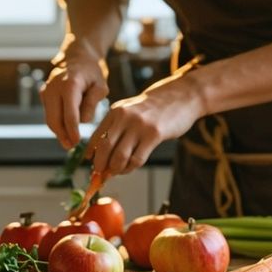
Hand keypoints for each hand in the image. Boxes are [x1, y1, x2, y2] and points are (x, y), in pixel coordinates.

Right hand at [40, 52, 107, 149]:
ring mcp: (47, 90)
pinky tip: (65, 131)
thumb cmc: (92, 72)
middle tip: (71, 146)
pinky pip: (48, 113)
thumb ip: (92, 103)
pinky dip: (56, 123)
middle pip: (54, 118)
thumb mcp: (100, 86)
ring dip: (58, 131)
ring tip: (68, 142)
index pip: (69, 113)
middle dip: (62, 135)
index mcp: (70, 84)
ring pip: (49, 117)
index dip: (72, 130)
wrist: (78, 57)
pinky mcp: (44, 94)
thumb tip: (83, 121)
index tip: (77, 142)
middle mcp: (54, 87)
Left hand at [84, 77, 205, 176]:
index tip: (90, 164)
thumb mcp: (129, 110)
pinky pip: (137, 158)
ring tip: (117, 172)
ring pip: (120, 156)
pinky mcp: (154, 134)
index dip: (91, 154)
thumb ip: (116, 127)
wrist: (180, 96)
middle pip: (105, 148)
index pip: (96, 136)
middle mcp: (124, 117)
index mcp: (115, 112)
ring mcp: (139, 126)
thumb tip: (101, 154)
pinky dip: (130, 168)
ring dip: (116, 169)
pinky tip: (130, 167)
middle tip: (101, 174)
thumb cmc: (153, 109)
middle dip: (100, 166)